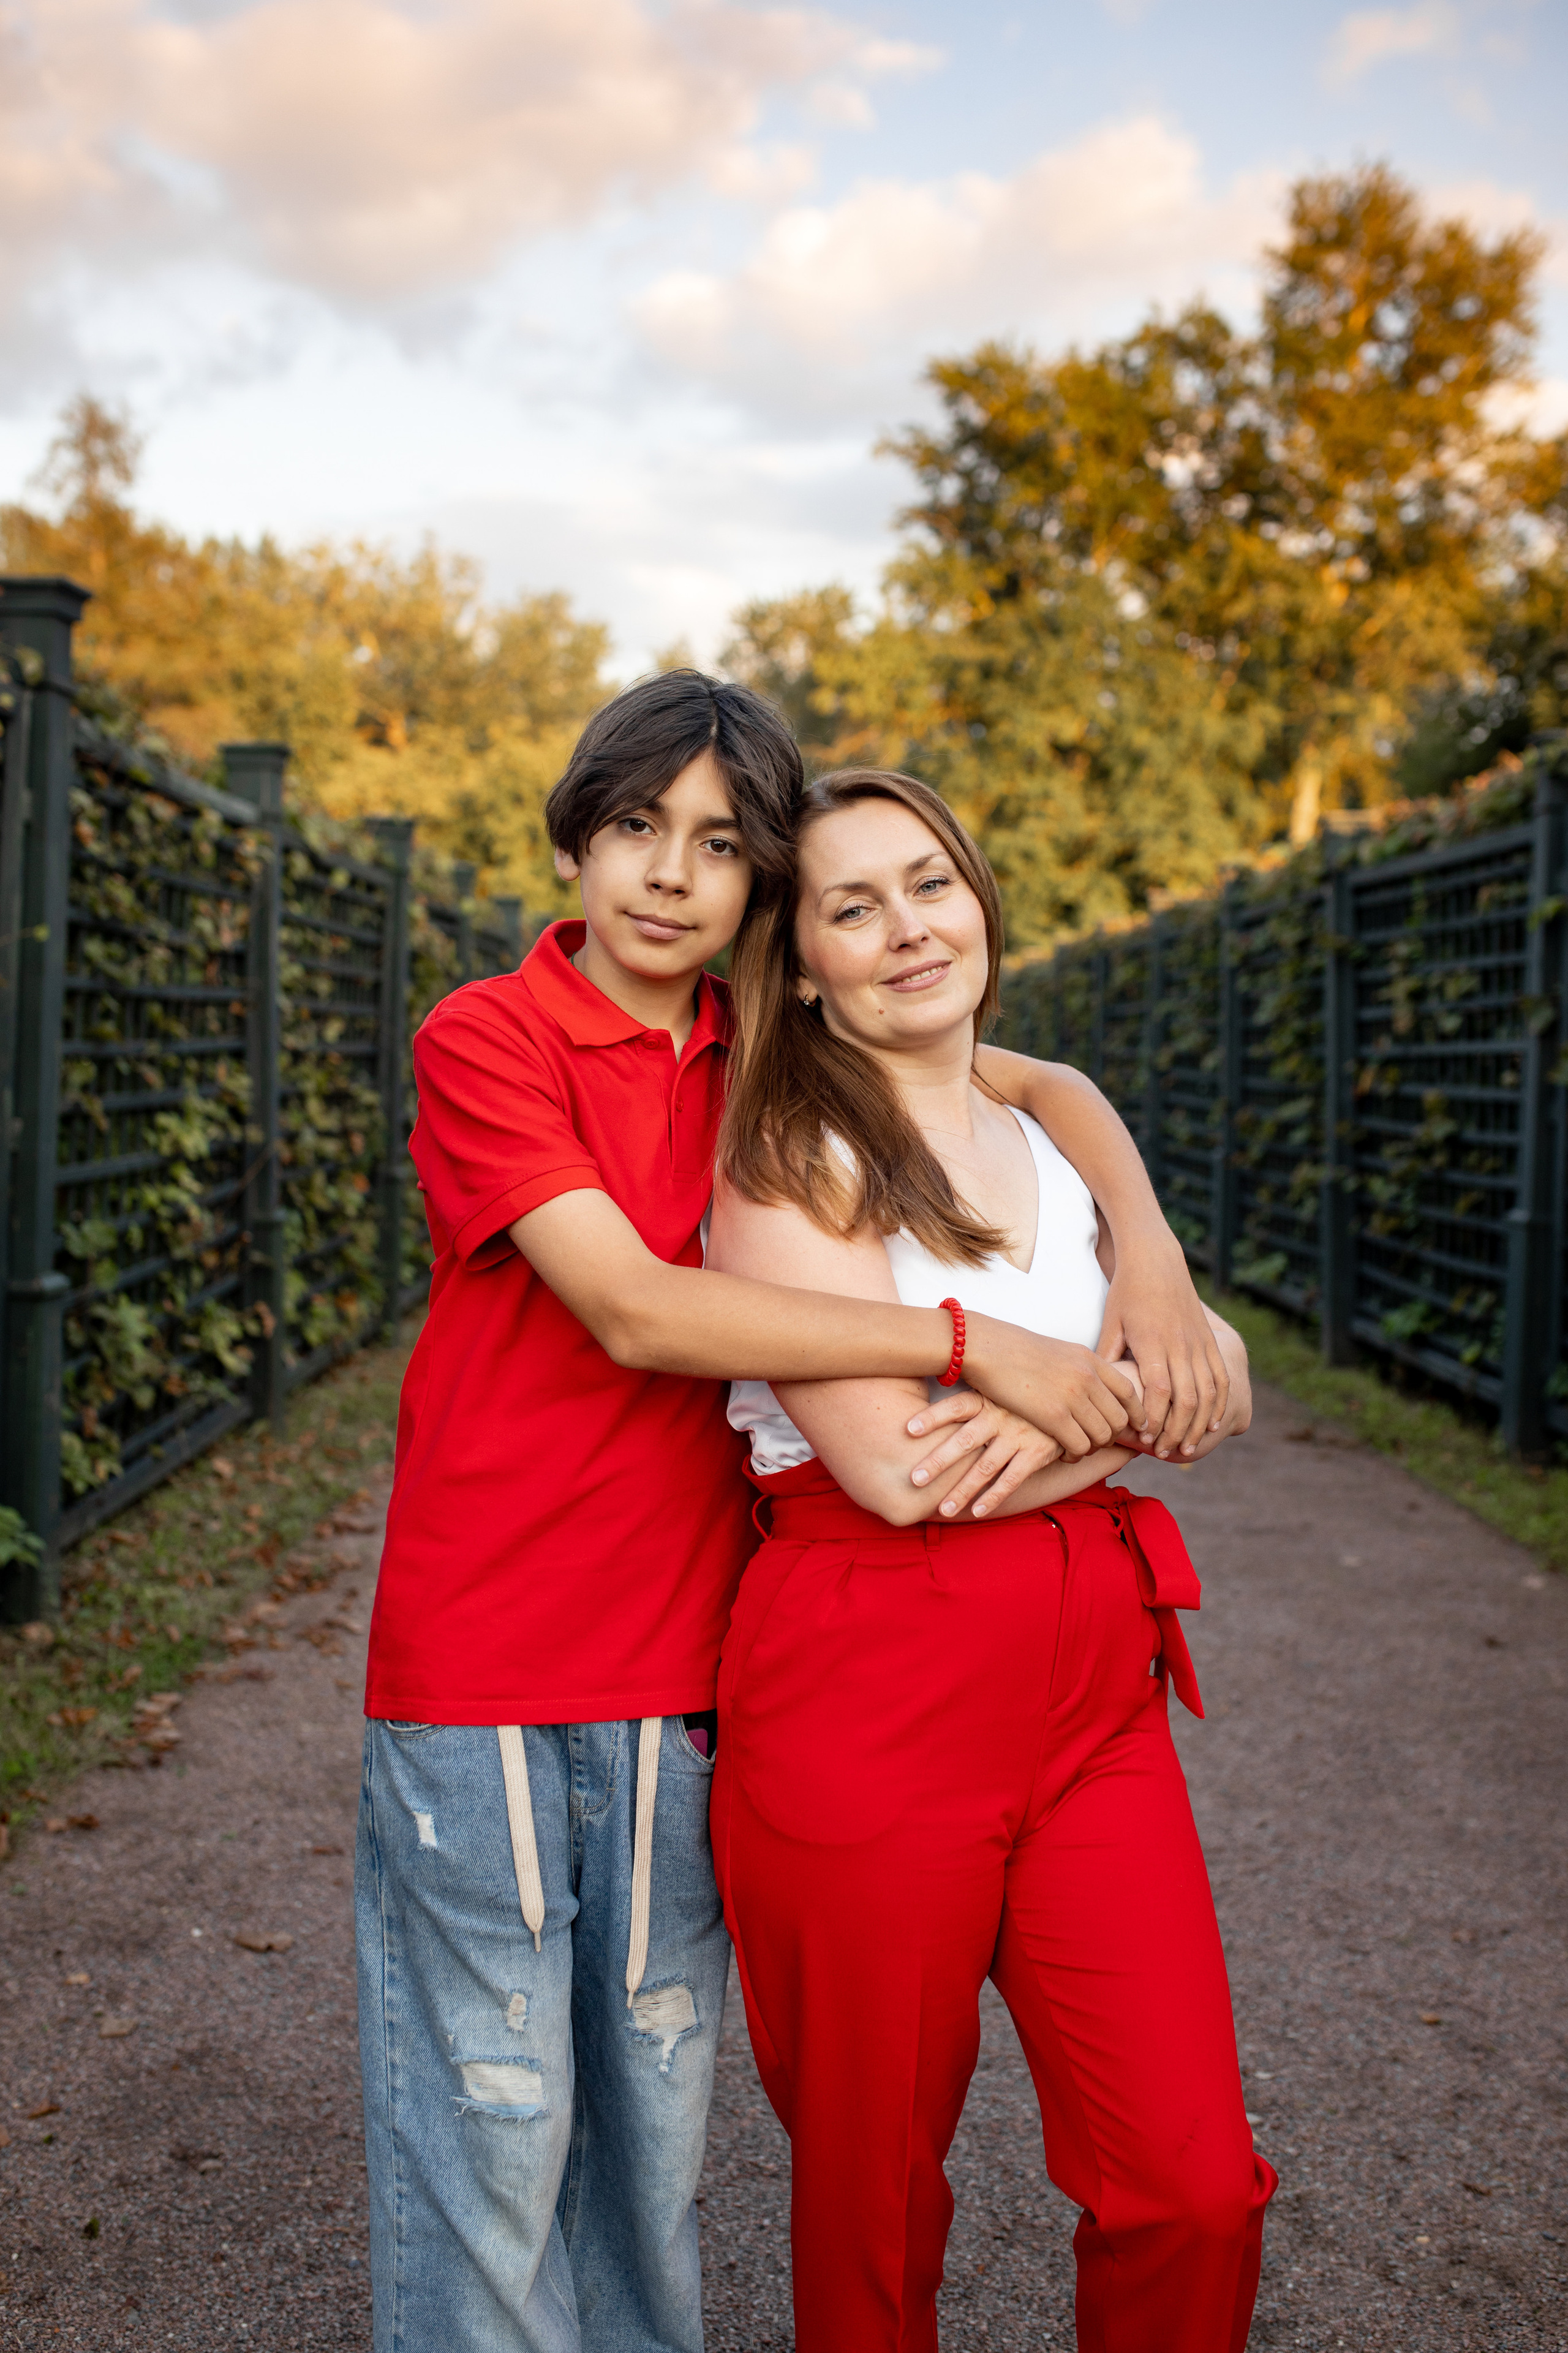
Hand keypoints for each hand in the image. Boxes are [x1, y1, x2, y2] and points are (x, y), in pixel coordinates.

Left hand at [904, 1389, 1068, 1519]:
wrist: (1071, 1400)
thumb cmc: (1020, 1397)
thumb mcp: (999, 1388)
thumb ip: (971, 1396)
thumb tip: (933, 1392)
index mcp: (987, 1397)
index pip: (955, 1405)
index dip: (933, 1417)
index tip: (908, 1429)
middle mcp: (1000, 1416)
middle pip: (964, 1441)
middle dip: (938, 1461)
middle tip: (914, 1479)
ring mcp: (1018, 1435)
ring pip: (984, 1467)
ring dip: (962, 1490)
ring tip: (942, 1509)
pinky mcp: (1036, 1453)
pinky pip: (1011, 1480)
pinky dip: (993, 1497)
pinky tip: (976, 1511)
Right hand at [960, 1320, 1145, 1457]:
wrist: (986, 1347)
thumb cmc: (1014, 1350)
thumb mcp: (1058, 1351)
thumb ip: (1080, 1368)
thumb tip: (1091, 1386)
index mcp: (1090, 1359)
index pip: (1129, 1391)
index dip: (1137, 1413)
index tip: (1136, 1427)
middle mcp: (1087, 1377)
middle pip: (1120, 1418)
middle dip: (1114, 1436)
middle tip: (1098, 1443)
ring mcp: (1072, 1396)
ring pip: (1103, 1436)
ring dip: (1093, 1448)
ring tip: (1078, 1448)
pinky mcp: (1053, 1416)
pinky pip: (1080, 1446)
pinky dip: (1075, 1455)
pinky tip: (1063, 1453)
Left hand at [1096, 1236, 1227, 1459]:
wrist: (1157, 1261)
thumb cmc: (1126, 1293)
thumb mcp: (1111, 1323)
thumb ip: (1108, 1357)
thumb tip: (1097, 1392)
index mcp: (1153, 1344)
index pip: (1158, 1392)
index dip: (1153, 1419)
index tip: (1143, 1438)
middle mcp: (1180, 1346)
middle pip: (1186, 1400)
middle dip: (1175, 1432)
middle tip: (1163, 1453)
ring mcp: (1199, 1344)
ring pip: (1208, 1394)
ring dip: (1198, 1425)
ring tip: (1186, 1448)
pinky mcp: (1209, 1341)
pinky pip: (1221, 1379)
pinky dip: (1219, 1405)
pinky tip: (1212, 1425)